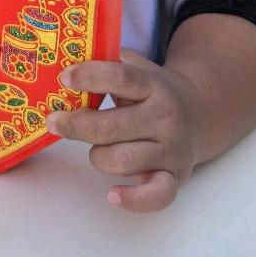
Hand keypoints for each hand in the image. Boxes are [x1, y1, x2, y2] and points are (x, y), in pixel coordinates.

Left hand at [45, 49, 206, 211]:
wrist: (201, 115)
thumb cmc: (154, 91)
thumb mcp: (139, 67)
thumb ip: (109, 60)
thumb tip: (66, 57)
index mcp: (153, 86)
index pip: (120, 78)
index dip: (89, 77)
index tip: (64, 78)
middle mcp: (164, 118)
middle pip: (110, 127)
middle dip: (75, 125)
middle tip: (54, 121)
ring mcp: (170, 150)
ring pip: (120, 161)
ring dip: (98, 155)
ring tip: (97, 147)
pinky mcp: (174, 178)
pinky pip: (155, 196)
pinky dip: (133, 200)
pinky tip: (113, 194)